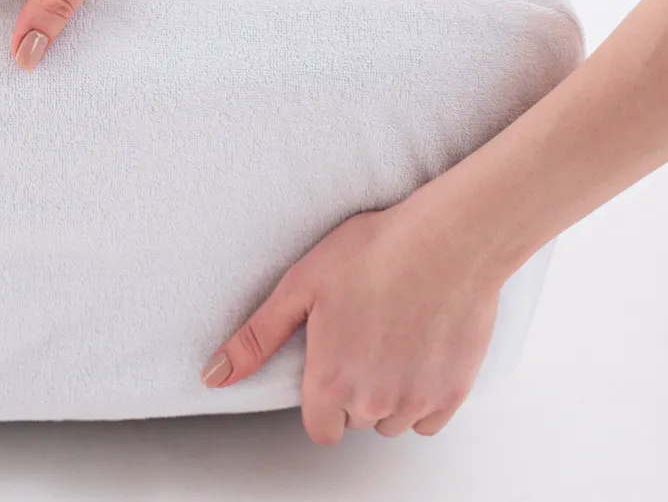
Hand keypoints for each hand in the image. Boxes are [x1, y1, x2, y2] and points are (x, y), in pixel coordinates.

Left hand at [201, 210, 500, 444]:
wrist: (448, 240)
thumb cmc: (375, 253)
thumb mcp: (300, 287)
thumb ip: (257, 339)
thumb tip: (213, 375)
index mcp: (330, 382)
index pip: (319, 428)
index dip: (321, 398)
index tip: (331, 363)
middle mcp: (373, 402)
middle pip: (356, 420)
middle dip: (355, 389)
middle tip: (363, 335)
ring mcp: (416, 401)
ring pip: (393, 420)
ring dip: (389, 394)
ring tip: (392, 339)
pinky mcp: (454, 392)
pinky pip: (429, 417)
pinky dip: (424, 394)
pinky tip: (419, 350)